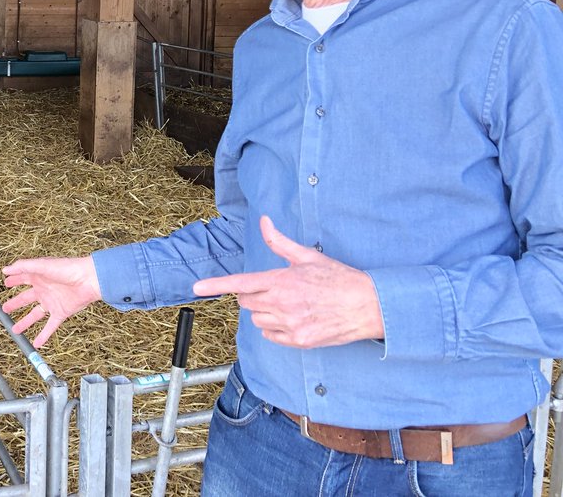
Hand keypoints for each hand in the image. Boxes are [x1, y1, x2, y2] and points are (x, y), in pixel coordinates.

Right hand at [1, 256, 100, 348]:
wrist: (89, 280)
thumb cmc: (67, 268)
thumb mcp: (42, 265)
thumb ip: (23, 267)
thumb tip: (5, 270)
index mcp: (39, 276)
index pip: (22, 279)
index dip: (14, 281)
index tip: (6, 283)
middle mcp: (44, 290)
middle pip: (26, 299)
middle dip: (15, 304)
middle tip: (4, 309)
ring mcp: (52, 302)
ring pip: (35, 315)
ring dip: (25, 322)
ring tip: (15, 330)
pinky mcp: (61, 313)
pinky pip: (50, 326)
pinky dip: (43, 335)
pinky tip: (36, 344)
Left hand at [192, 216, 384, 348]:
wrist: (368, 306)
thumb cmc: (338, 278)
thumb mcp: (308, 256)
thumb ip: (280, 242)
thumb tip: (264, 222)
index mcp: (281, 281)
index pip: (240, 283)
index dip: (215, 284)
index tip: (196, 287)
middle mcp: (281, 304)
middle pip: (246, 302)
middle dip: (253, 294)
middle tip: (276, 289)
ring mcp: (289, 325)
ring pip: (257, 319)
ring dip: (265, 312)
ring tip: (290, 304)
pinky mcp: (299, 341)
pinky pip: (271, 335)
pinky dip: (275, 328)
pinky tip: (294, 319)